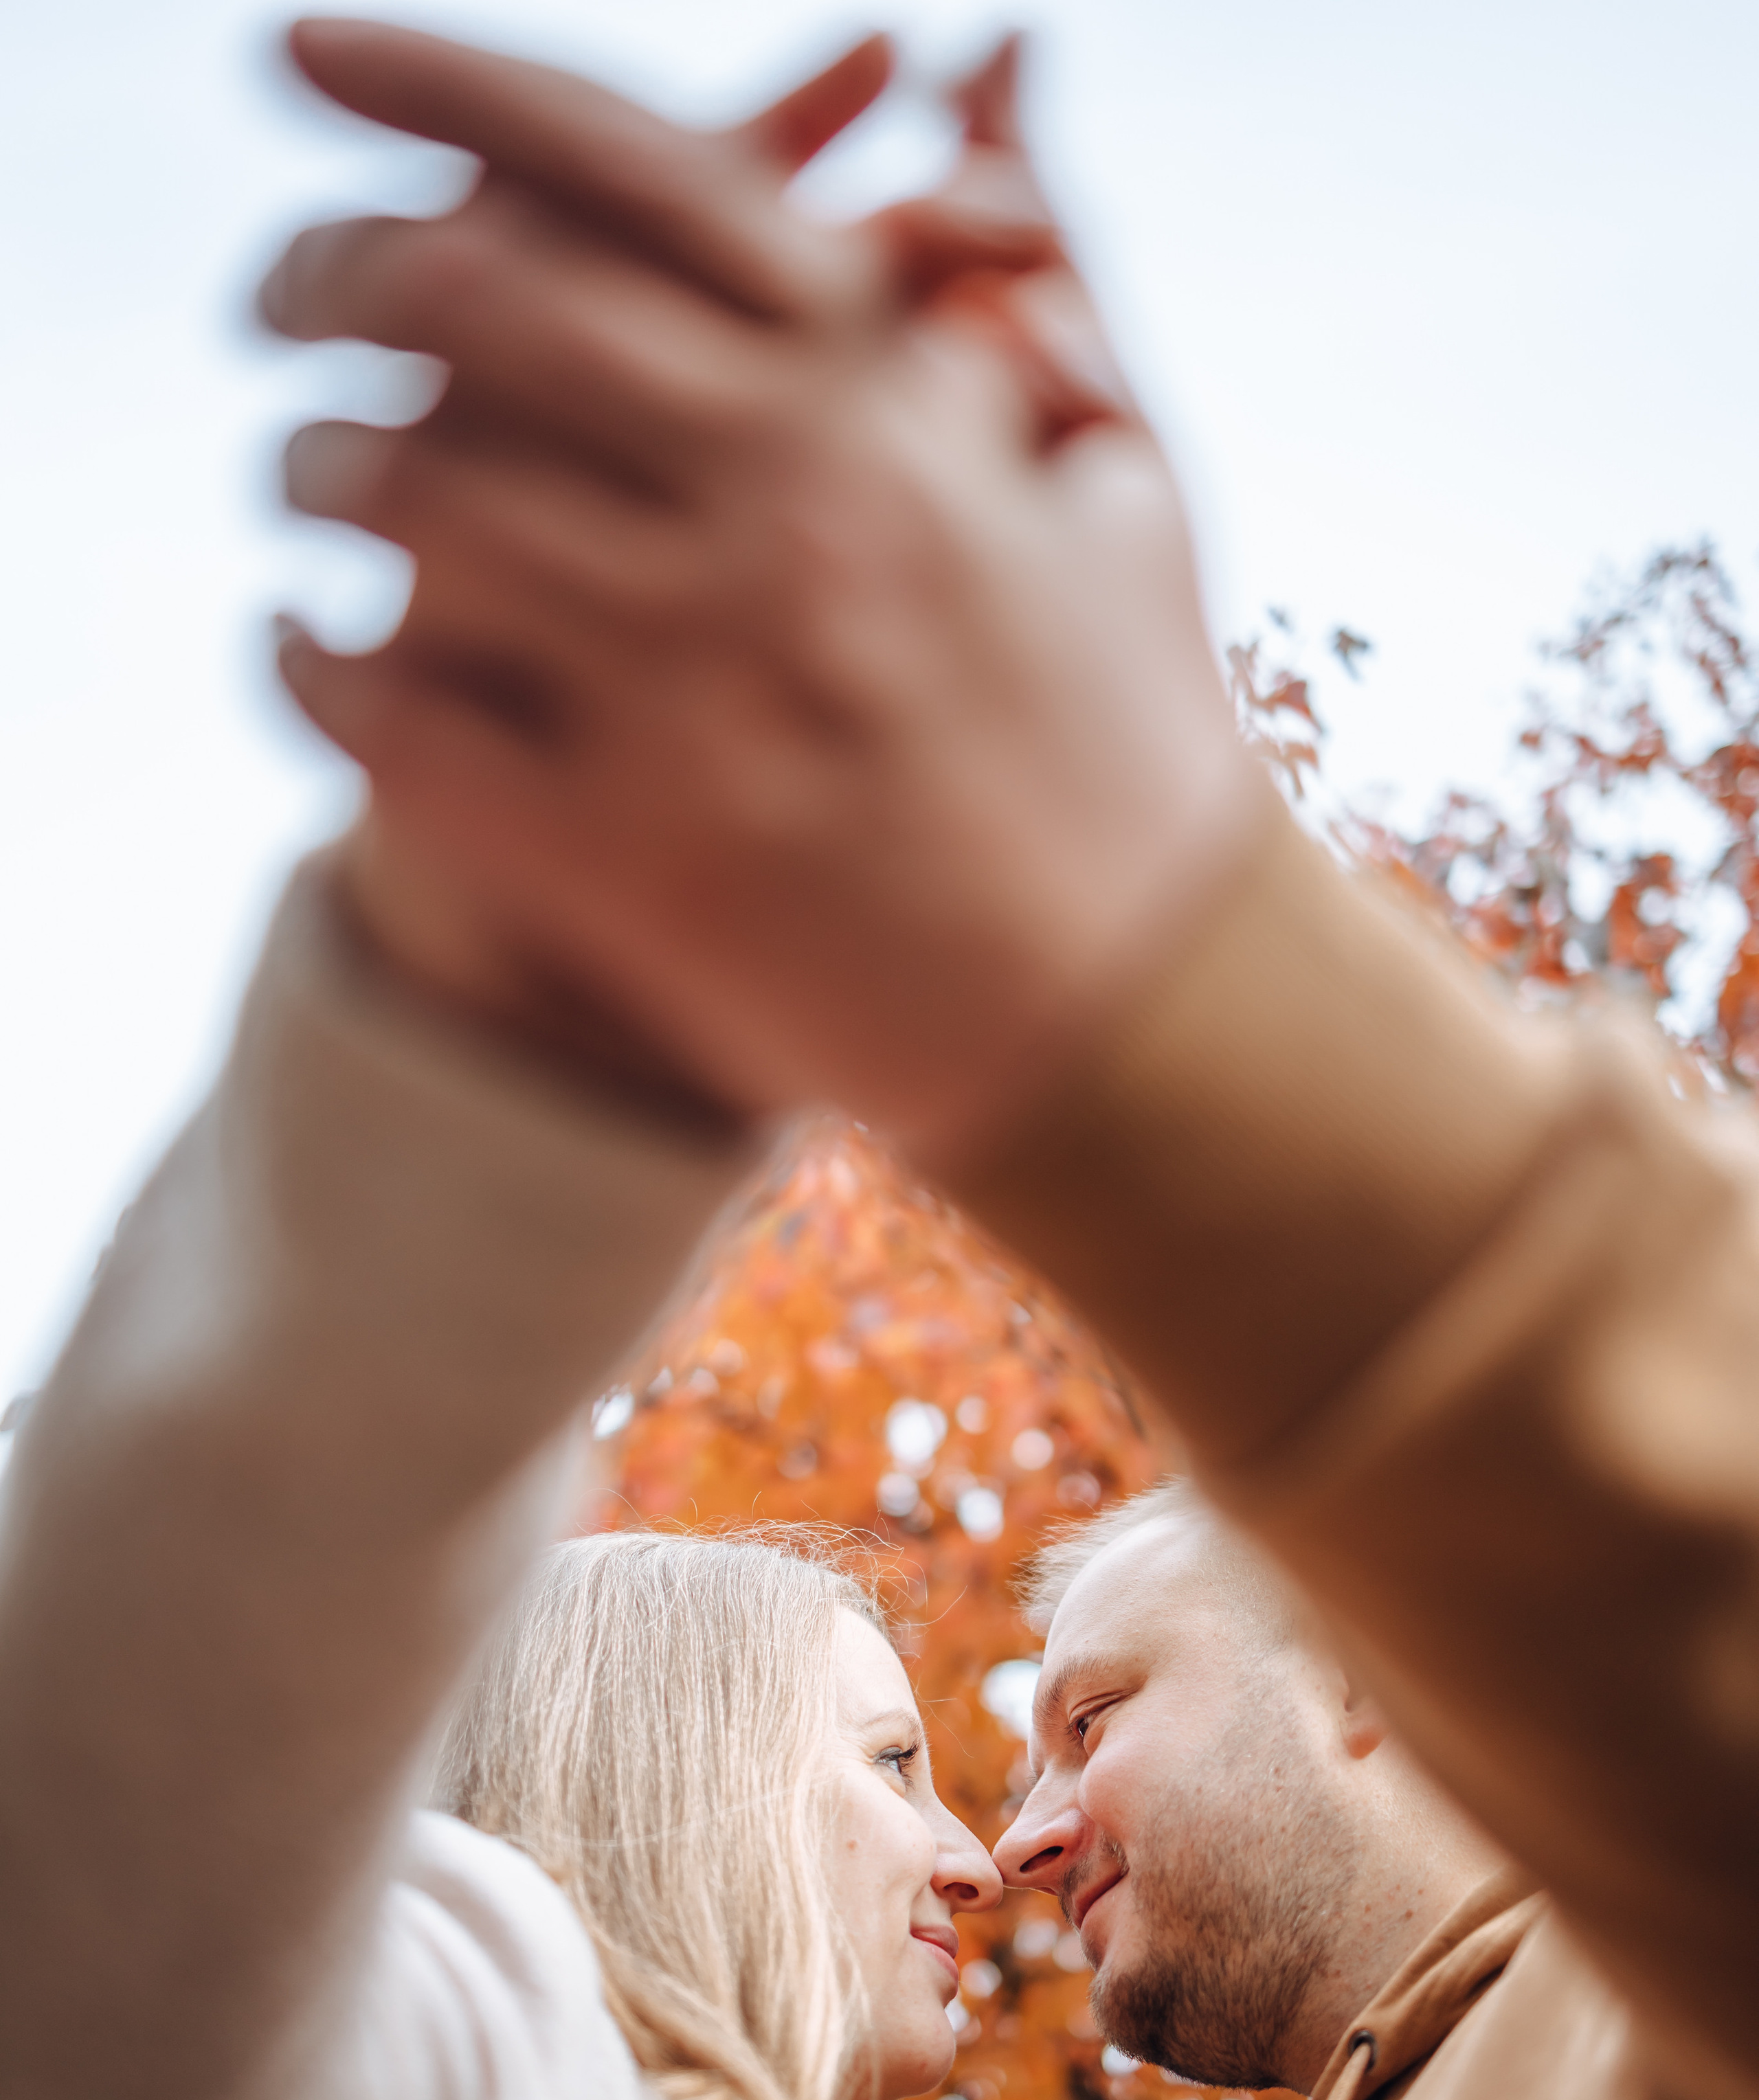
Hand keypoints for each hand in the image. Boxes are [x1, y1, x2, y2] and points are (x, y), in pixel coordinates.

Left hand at [267, 22, 1259, 1158]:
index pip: (622, 161)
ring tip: (300, 473)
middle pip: (479, 307)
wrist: (1151, 1020)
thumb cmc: (1141, 745)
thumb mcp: (1118, 471)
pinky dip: (313, 669)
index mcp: (887, 396)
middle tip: (277, 302)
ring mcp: (700, 685)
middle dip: (334, 275)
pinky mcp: (633, 855)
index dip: (430, 76)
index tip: (304, 50)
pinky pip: (395, 723)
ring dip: (316, 469)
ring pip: (415, 501)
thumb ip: (1042, 259)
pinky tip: (298, 646)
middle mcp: (783, 510)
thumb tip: (991, 58)